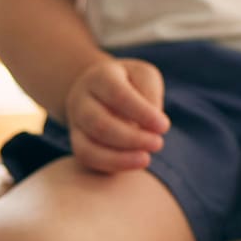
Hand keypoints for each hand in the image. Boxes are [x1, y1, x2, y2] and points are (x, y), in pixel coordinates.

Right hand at [64, 56, 167, 173]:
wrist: (100, 89)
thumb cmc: (130, 82)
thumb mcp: (144, 76)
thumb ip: (149, 94)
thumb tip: (151, 125)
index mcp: (100, 77)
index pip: (118, 95)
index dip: (142, 113)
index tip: (164, 126)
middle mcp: (81, 100)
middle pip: (100, 124)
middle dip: (132, 138)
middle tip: (158, 144)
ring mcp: (76, 123)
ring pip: (87, 147)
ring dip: (119, 158)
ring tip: (145, 159)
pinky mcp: (77, 142)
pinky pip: (87, 159)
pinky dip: (110, 165)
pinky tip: (132, 163)